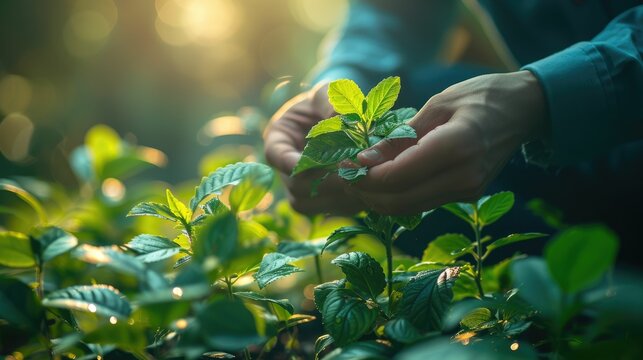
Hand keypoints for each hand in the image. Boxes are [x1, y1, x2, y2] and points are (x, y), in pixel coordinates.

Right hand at [264, 83, 366, 214]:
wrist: (342, 119)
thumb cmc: (330, 102)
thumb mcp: (327, 93)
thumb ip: (329, 102)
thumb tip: (340, 118)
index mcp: (278, 140)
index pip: (276, 156)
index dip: (291, 162)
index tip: (312, 163)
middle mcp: (285, 169)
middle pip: (295, 186)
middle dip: (324, 181)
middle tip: (352, 172)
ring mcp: (301, 189)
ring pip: (310, 204)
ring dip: (337, 195)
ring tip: (363, 181)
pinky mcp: (320, 202)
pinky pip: (327, 211)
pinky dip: (347, 203)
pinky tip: (368, 189)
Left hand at [347, 70, 546, 213]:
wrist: (524, 110)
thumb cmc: (479, 96)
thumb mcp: (436, 105)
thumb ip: (400, 137)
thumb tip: (364, 160)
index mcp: (456, 147)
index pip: (396, 176)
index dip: (364, 175)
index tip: (345, 162)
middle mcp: (463, 177)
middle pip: (398, 202)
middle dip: (365, 192)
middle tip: (345, 174)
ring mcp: (467, 191)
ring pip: (408, 209)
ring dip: (378, 199)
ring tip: (359, 177)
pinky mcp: (467, 195)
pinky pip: (422, 204)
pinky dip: (397, 197)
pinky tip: (383, 180)